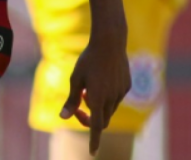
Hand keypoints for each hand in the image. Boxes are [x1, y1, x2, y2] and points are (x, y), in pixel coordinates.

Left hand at [60, 29, 130, 155]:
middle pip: (102, 119)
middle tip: (78, 106)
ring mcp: (121, 92)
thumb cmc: (88, 59)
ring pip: (109, 108)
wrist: (110, 42)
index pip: (96, 127)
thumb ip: (71, 100)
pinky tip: (102, 77)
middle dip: (90, 118)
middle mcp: (111, 98)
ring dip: (98, 104)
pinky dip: (108, 95)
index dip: (94, 141)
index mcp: (97, 99)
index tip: (92, 152)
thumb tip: (63, 117)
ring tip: (89, 86)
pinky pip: (116, 97)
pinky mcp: (127, 85)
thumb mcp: (75, 79)